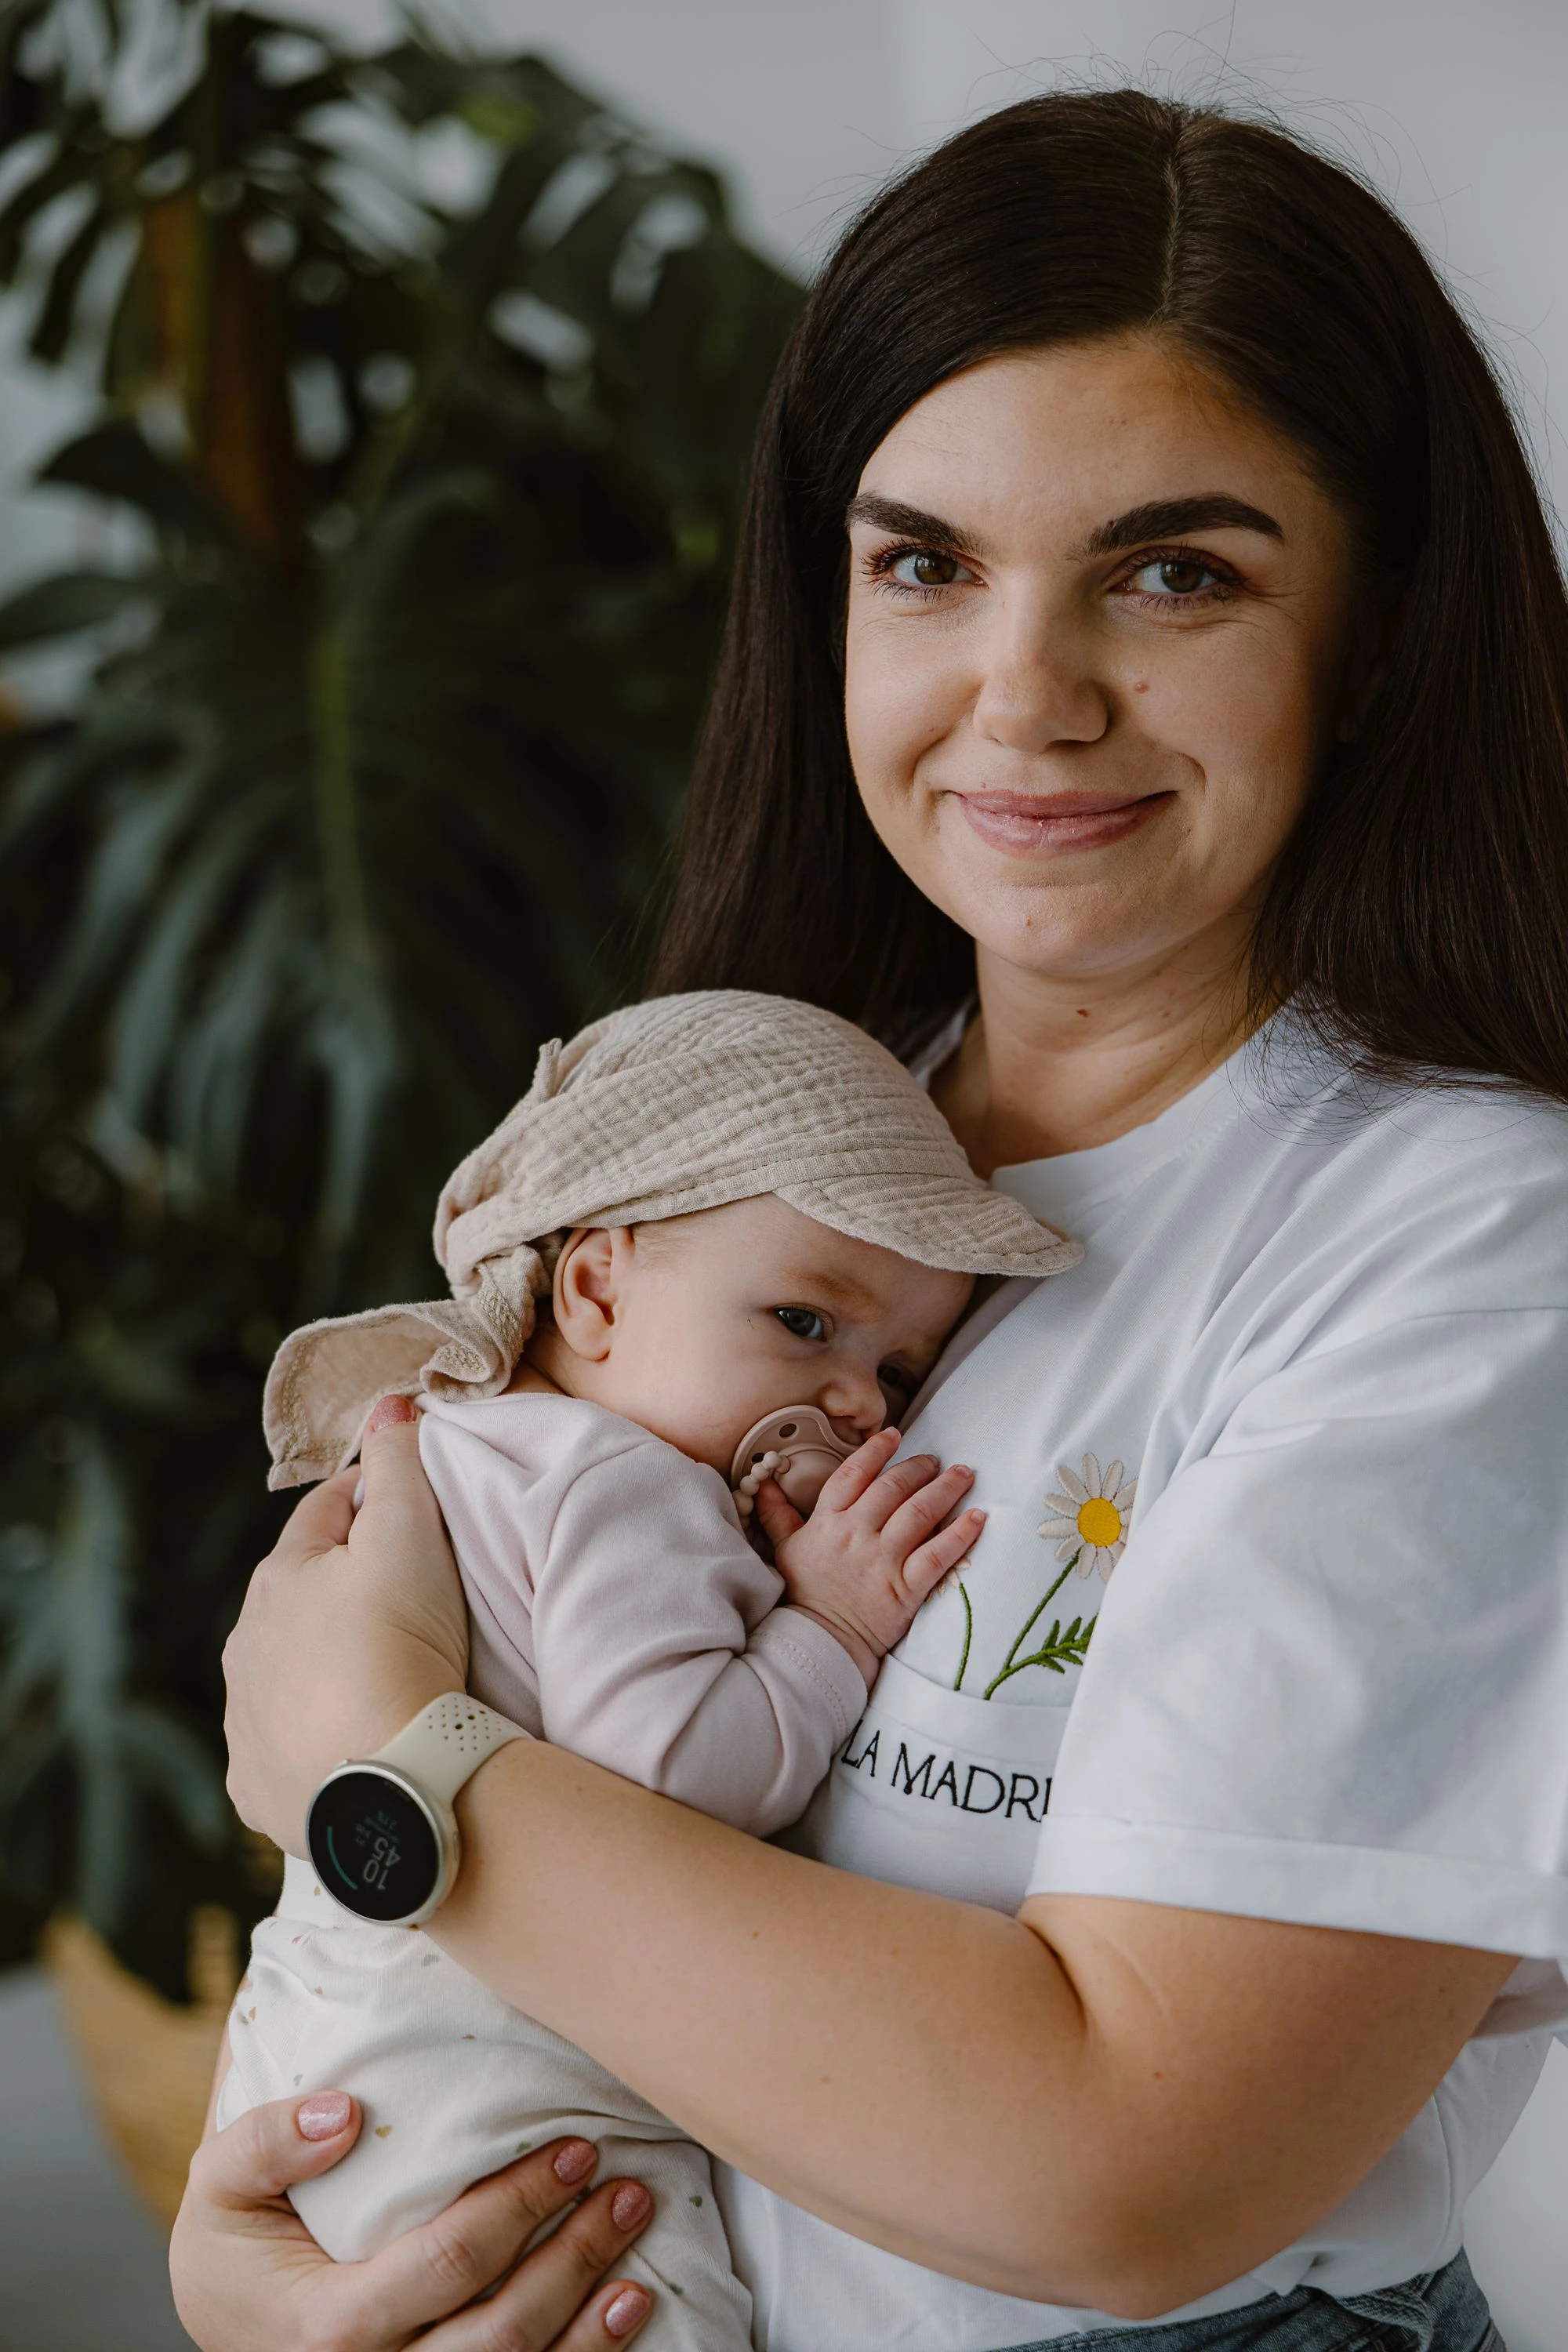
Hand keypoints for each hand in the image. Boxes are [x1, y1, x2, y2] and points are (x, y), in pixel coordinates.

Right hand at [171, 2090, 654, 2350]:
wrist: (222, 2320)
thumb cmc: (235, 2241)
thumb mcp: (219, 2183)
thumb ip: (265, 2141)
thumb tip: (344, 2112)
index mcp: (328, 2325)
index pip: (448, 2263)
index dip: (519, 2208)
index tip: (575, 2151)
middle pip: (500, 2334)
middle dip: (573, 2257)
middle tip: (624, 2187)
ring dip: (590, 2315)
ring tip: (637, 2247)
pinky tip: (625, 2313)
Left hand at [223, 1397, 465, 1852]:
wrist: (396, 1786)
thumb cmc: (402, 1649)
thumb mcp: (410, 1537)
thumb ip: (400, 1462)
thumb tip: (390, 1404)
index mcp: (277, 1580)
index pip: (326, 1512)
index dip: (374, 1497)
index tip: (417, 1504)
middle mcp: (244, 1648)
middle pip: (302, 1594)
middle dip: (346, 1583)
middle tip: (414, 1595)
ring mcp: (246, 1722)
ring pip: (286, 1671)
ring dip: (326, 1662)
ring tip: (387, 1672)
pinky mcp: (259, 1786)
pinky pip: (284, 1747)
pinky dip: (314, 1734)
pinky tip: (352, 1738)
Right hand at [758, 1428, 981, 1683]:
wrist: (818, 1642)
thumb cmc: (802, 1596)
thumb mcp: (785, 1549)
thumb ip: (777, 1513)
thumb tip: (764, 1481)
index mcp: (827, 1521)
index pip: (853, 1473)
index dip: (875, 1451)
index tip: (893, 1435)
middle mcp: (857, 1534)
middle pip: (893, 1488)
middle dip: (919, 1467)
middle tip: (937, 1459)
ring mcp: (882, 1560)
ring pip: (920, 1513)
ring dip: (946, 1489)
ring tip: (964, 1475)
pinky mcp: (905, 1587)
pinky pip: (938, 1554)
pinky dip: (961, 1534)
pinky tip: (978, 1517)